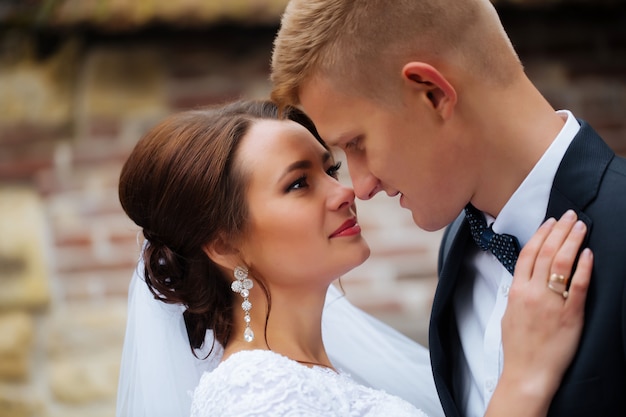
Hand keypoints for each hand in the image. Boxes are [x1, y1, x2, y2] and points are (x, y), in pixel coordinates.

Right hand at [487, 210, 592, 416]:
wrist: (527, 372)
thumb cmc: (518, 347)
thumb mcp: (508, 314)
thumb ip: (517, 293)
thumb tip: (525, 278)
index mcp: (516, 291)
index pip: (528, 254)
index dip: (540, 234)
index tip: (550, 222)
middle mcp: (532, 293)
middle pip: (546, 253)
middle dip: (559, 230)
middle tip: (569, 216)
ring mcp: (551, 303)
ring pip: (561, 263)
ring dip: (572, 241)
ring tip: (580, 227)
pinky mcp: (570, 315)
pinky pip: (578, 285)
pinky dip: (584, 267)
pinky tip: (588, 254)